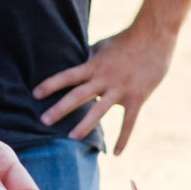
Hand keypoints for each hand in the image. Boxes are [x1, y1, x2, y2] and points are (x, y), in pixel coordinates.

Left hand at [33, 22, 174, 154]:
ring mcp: (121, 89)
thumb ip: (88, 60)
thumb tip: (74, 66)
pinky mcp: (137, 97)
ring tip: (72, 138)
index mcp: (94, 66)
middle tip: (43, 122)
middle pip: (78, 95)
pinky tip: (117, 153)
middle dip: (60, 109)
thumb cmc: (126, 39)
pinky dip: (123, 138)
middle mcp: (104, 78)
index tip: (35, 94)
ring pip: (100, 110)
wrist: (155, 36)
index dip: (51, 85)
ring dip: (85, 125)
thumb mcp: (101, 46)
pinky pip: (129, 122)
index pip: (68, 76)